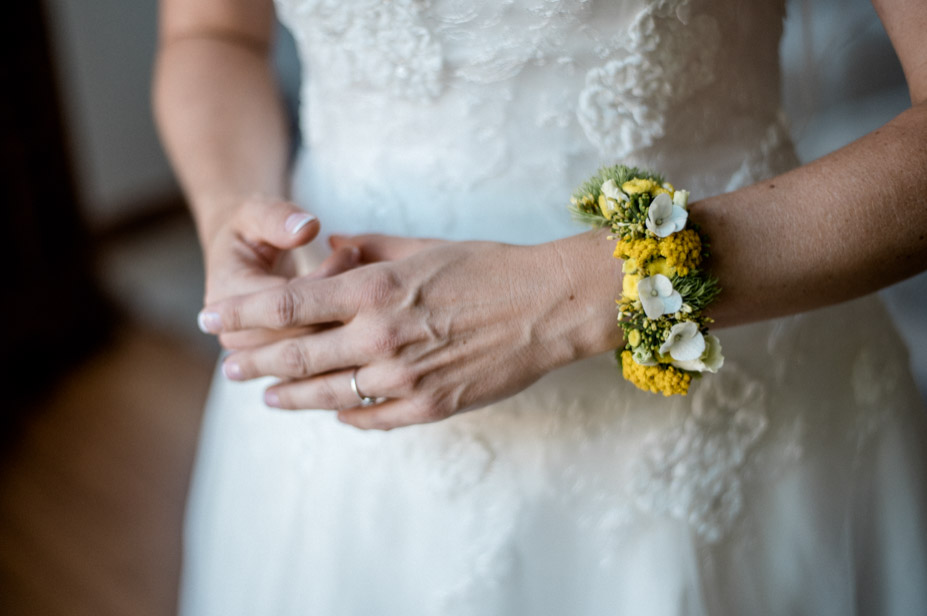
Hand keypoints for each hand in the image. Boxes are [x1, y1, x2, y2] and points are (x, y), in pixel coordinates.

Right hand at [199, 195, 359, 348]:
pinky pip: (313, 362)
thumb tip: (306, 228)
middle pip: (301, 333)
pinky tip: (356, 310)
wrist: (239, 256)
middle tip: (362, 269)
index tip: (350, 251)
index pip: (286, 300)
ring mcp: (254, 351)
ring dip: (342, 322)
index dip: (325, 278)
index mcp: (226, 293)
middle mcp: (235, 330)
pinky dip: (339, 339)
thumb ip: (277, 218)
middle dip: (338, 302)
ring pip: (311, 354)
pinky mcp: (273, 361)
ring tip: (361, 285)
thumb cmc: (250, 229)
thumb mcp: (256, 212)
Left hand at [199, 234, 608, 429]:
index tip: (210, 318)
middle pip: (296, 355)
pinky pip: (372, 419)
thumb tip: (328, 246)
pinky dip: (347, 416)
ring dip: (291, 397)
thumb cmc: (486, 267)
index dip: (241, 314)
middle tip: (228, 370)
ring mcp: (404, 378)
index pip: (286, 304)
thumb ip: (366, 248)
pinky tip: (333, 413)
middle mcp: (379, 336)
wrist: (547, 306)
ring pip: (328, 395)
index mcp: (373, 289)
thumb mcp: (421, 246)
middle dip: (254, 362)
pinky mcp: (429, 406)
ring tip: (269, 398)